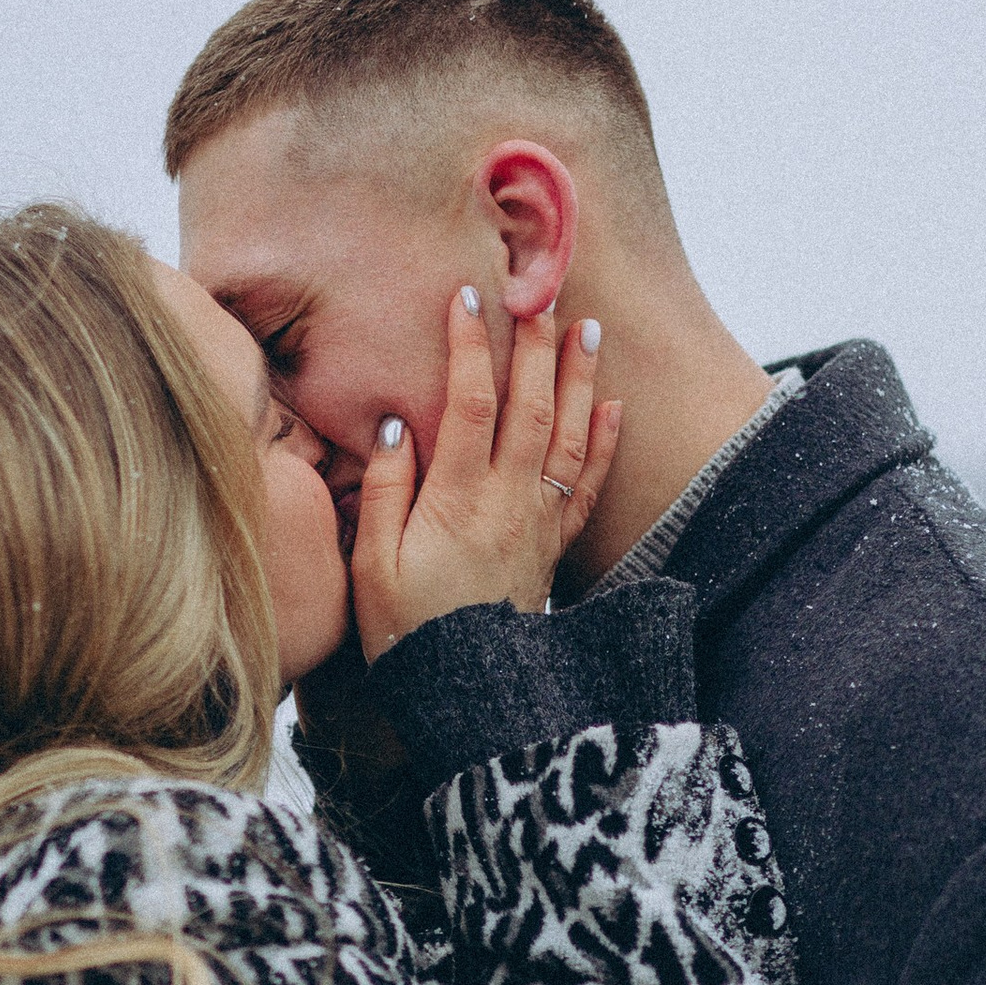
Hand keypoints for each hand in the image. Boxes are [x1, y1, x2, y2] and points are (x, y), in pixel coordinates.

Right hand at [351, 290, 619, 656]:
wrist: (468, 694)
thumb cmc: (408, 631)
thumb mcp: (373, 564)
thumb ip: (385, 489)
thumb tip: (398, 424)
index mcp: (458, 498)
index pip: (470, 401)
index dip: (470, 344)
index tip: (465, 296)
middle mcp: (509, 501)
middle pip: (530, 405)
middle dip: (536, 343)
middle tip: (540, 290)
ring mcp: (539, 522)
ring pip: (567, 435)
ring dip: (579, 378)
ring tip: (586, 326)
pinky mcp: (555, 546)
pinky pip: (587, 487)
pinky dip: (603, 443)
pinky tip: (612, 407)